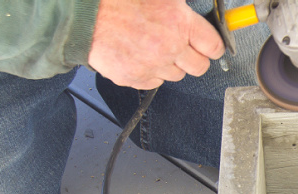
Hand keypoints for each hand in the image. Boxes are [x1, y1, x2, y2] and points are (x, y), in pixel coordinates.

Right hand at [88, 0, 224, 89]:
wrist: (83, 12)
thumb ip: (180, 6)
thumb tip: (196, 16)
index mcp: (179, 22)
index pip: (214, 46)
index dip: (213, 46)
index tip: (210, 46)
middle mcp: (168, 47)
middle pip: (199, 67)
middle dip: (193, 57)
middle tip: (183, 47)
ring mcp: (151, 65)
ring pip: (176, 76)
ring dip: (170, 64)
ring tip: (153, 45)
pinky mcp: (134, 77)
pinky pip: (153, 83)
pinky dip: (149, 72)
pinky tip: (139, 54)